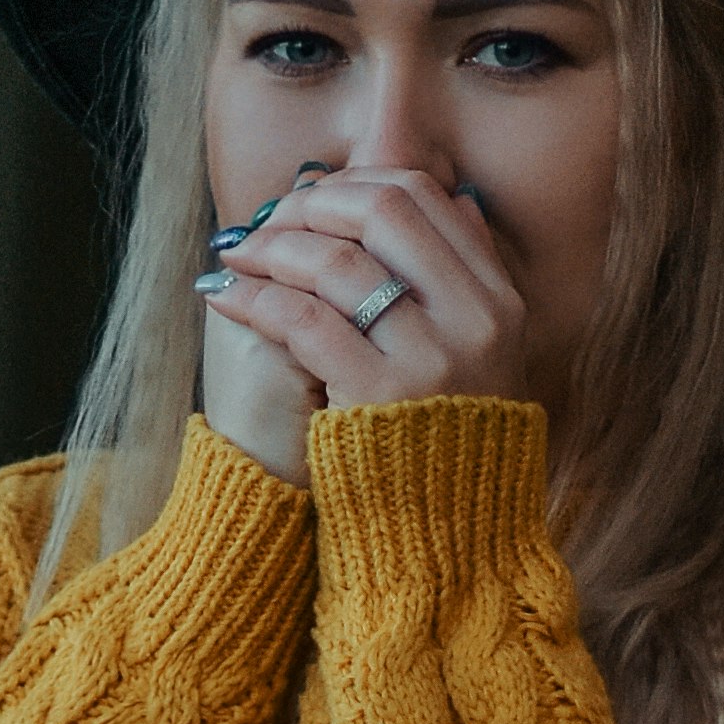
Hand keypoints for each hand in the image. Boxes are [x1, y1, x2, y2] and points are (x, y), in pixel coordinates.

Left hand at [193, 165, 529, 485]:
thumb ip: (466, 278)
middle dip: (312, 205)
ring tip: (237, 255)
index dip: (356, 184)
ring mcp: (433, 358)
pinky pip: (304, 317)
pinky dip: (255, 297)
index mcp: (499, 301)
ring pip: (338, 261)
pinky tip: (225, 295)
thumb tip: (456, 196)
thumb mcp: (481, 353)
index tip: (312, 199)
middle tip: (269, 220)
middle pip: (383, 212)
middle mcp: (476, 321)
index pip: (425, 198)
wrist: (445, 540)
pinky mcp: (381, 394)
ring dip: (273, 248)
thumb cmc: (445, 441)